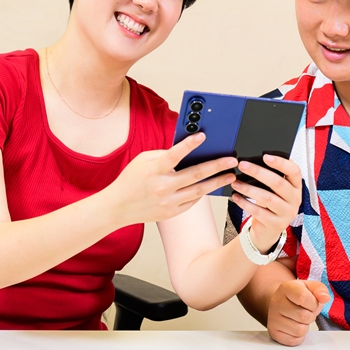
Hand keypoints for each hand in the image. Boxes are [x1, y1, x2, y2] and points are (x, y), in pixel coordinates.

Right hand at [108, 133, 237, 224]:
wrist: (118, 207)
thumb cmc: (131, 180)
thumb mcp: (143, 160)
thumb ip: (164, 154)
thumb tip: (187, 150)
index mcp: (154, 169)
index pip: (174, 155)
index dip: (189, 145)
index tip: (203, 136)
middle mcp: (162, 186)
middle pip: (196, 174)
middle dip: (217, 166)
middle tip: (232, 161)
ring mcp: (168, 201)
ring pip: (199, 190)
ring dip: (217, 182)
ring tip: (230, 176)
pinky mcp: (171, 212)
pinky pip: (192, 201)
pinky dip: (202, 193)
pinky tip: (211, 186)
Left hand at [230, 155, 302, 250]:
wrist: (268, 230)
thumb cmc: (270, 204)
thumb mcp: (275, 190)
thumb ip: (272, 176)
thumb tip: (254, 160)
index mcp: (296, 186)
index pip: (294, 171)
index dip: (281, 163)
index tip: (265, 156)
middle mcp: (295, 199)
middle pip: (278, 183)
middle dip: (258, 172)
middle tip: (243, 165)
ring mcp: (287, 213)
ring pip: (267, 198)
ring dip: (249, 189)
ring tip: (235, 182)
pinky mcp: (276, 224)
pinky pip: (259, 212)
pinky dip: (245, 203)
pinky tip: (236, 197)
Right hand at [266, 279, 329, 345]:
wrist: (282, 303)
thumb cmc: (298, 296)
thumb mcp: (310, 287)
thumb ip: (320, 289)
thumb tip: (325, 298)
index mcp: (285, 288)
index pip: (303, 297)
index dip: (313, 303)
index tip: (312, 303)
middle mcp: (276, 302)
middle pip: (303, 316)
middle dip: (311, 316)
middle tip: (306, 311)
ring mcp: (273, 318)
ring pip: (299, 330)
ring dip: (305, 326)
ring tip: (300, 319)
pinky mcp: (273, 332)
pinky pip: (293, 340)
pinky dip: (299, 336)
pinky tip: (295, 326)